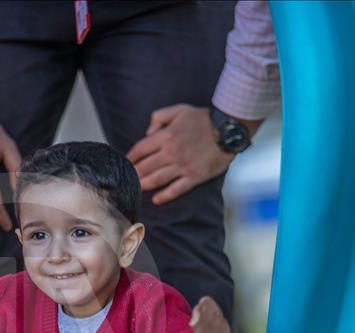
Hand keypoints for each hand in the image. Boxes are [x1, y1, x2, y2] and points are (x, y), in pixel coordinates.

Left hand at [127, 104, 246, 205]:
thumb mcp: (179, 110)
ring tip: (136, 188)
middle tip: (127, 178)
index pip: (140, 149)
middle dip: (134, 173)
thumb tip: (147, 132)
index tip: (126, 162)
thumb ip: (159, 117)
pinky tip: (156, 199)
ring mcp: (182, 166)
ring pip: (156, 179)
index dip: (130, 157)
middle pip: (145, 167)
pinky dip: (165, 196)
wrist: (229, 130)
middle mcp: (171, 152)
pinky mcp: (194, 177)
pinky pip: (176, 189)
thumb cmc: (203, 119)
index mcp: (166, 136)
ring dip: (144, 185)